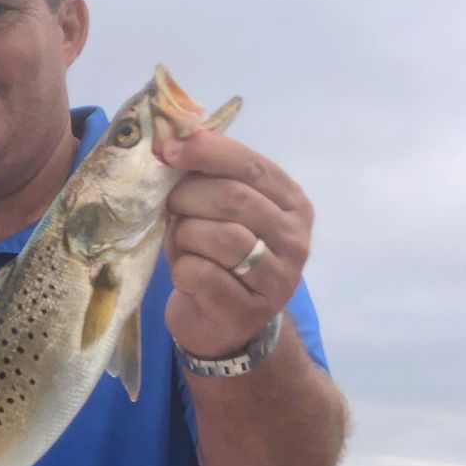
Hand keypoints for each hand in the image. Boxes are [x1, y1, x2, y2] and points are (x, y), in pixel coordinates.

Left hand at [161, 128, 312, 357]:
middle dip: (189, 196)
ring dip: (185, 235)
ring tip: (182, 244)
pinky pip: (203, 274)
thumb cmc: (215, 258)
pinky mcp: (248, 310)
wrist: (223, 326)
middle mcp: (295, 240)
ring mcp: (277, 278)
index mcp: (293, 204)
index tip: (170, 149)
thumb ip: (207, 177)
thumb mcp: (216, 212)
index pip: (252, 166)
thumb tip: (176, 139)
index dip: (208, 152)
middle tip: (170, 205)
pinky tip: (186, 275)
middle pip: (234, 199)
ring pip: (220, 237)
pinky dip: (182, 269)